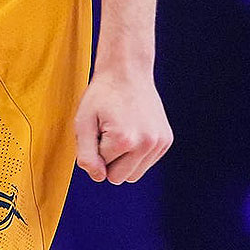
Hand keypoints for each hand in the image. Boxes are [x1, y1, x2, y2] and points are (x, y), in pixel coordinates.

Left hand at [73, 68, 171, 183]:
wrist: (127, 72)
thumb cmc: (101, 96)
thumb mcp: (83, 122)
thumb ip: (86, 154)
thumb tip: (99, 177)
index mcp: (125, 140)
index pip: (101, 169)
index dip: (95, 150)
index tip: (98, 128)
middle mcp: (147, 143)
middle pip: (119, 178)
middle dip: (109, 160)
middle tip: (108, 132)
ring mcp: (160, 143)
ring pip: (134, 175)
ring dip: (123, 159)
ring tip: (120, 132)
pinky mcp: (166, 141)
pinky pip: (145, 163)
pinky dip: (135, 153)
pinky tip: (132, 130)